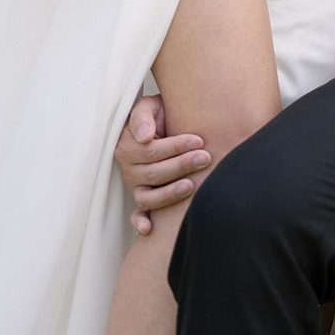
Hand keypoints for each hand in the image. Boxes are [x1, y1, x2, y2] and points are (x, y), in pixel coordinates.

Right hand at [114, 94, 211, 235]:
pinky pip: (138, 214)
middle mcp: (128, 169)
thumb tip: (144, 135)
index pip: (152, 150)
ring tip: (192, 185)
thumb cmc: (157, 114)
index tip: (198, 140)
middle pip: (154, 173)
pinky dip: (140, 223)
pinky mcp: (142, 199)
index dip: (175, 146)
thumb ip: (142, 116)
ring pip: (149, 197)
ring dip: (170, 193)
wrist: (164, 122)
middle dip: (182, 166)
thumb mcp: (148, 106)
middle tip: (206, 158)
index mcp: (127, 146)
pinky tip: (149, 228)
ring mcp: (135, 186)